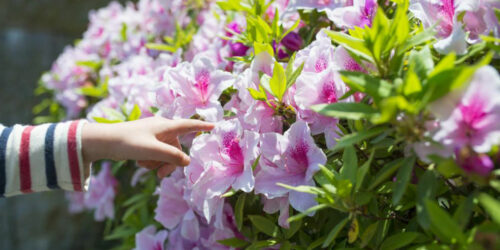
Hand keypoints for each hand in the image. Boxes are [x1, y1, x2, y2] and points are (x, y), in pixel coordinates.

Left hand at [82, 117, 213, 177]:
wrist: (103, 141)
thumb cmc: (128, 142)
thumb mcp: (152, 151)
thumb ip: (172, 156)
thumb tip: (187, 162)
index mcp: (165, 126)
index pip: (189, 125)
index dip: (202, 126)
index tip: (216, 126)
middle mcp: (161, 129)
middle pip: (176, 148)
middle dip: (170, 161)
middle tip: (160, 175)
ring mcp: (153, 135)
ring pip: (166, 153)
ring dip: (158, 162)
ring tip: (145, 165)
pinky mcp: (145, 142)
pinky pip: (156, 154)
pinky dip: (151, 160)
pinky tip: (140, 162)